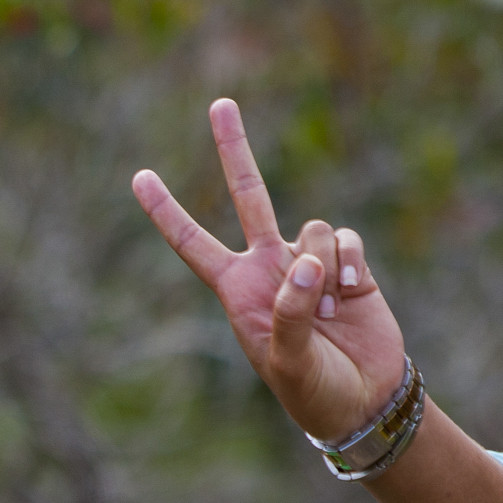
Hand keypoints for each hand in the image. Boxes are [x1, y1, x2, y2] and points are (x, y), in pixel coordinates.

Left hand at [133, 97, 406, 444]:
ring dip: (324, 267)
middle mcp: (268, 267)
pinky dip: (350, 263)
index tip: (138, 176)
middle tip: (219, 103)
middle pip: (247, 196)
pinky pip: (346, 239)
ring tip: (330, 313)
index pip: (192, 244)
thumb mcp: (288, 363)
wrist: (364, 399)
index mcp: (237, 291)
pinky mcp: (348, 263)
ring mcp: (309, 261)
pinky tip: (353, 295)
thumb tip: (305, 260)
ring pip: (314, 228)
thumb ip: (290, 311)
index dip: (166, 212)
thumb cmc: (314, 391)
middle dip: (234, 149)